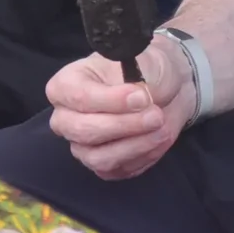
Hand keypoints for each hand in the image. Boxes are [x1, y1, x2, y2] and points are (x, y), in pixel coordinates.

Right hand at [45, 36, 194, 179]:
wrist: (166, 90)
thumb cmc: (147, 70)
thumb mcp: (143, 62)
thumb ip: (137, 80)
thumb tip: (138, 99)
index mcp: (67, 84)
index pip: (78, 97)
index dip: (111, 100)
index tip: (141, 97)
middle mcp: (66, 117)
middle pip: (83, 130)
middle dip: (124, 125)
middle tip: (155, 115)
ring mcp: (82, 145)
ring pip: (99, 157)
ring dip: (135, 145)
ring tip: (161, 128)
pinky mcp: (102, 165)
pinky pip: (118, 170)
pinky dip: (142, 156)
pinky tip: (158, 139)